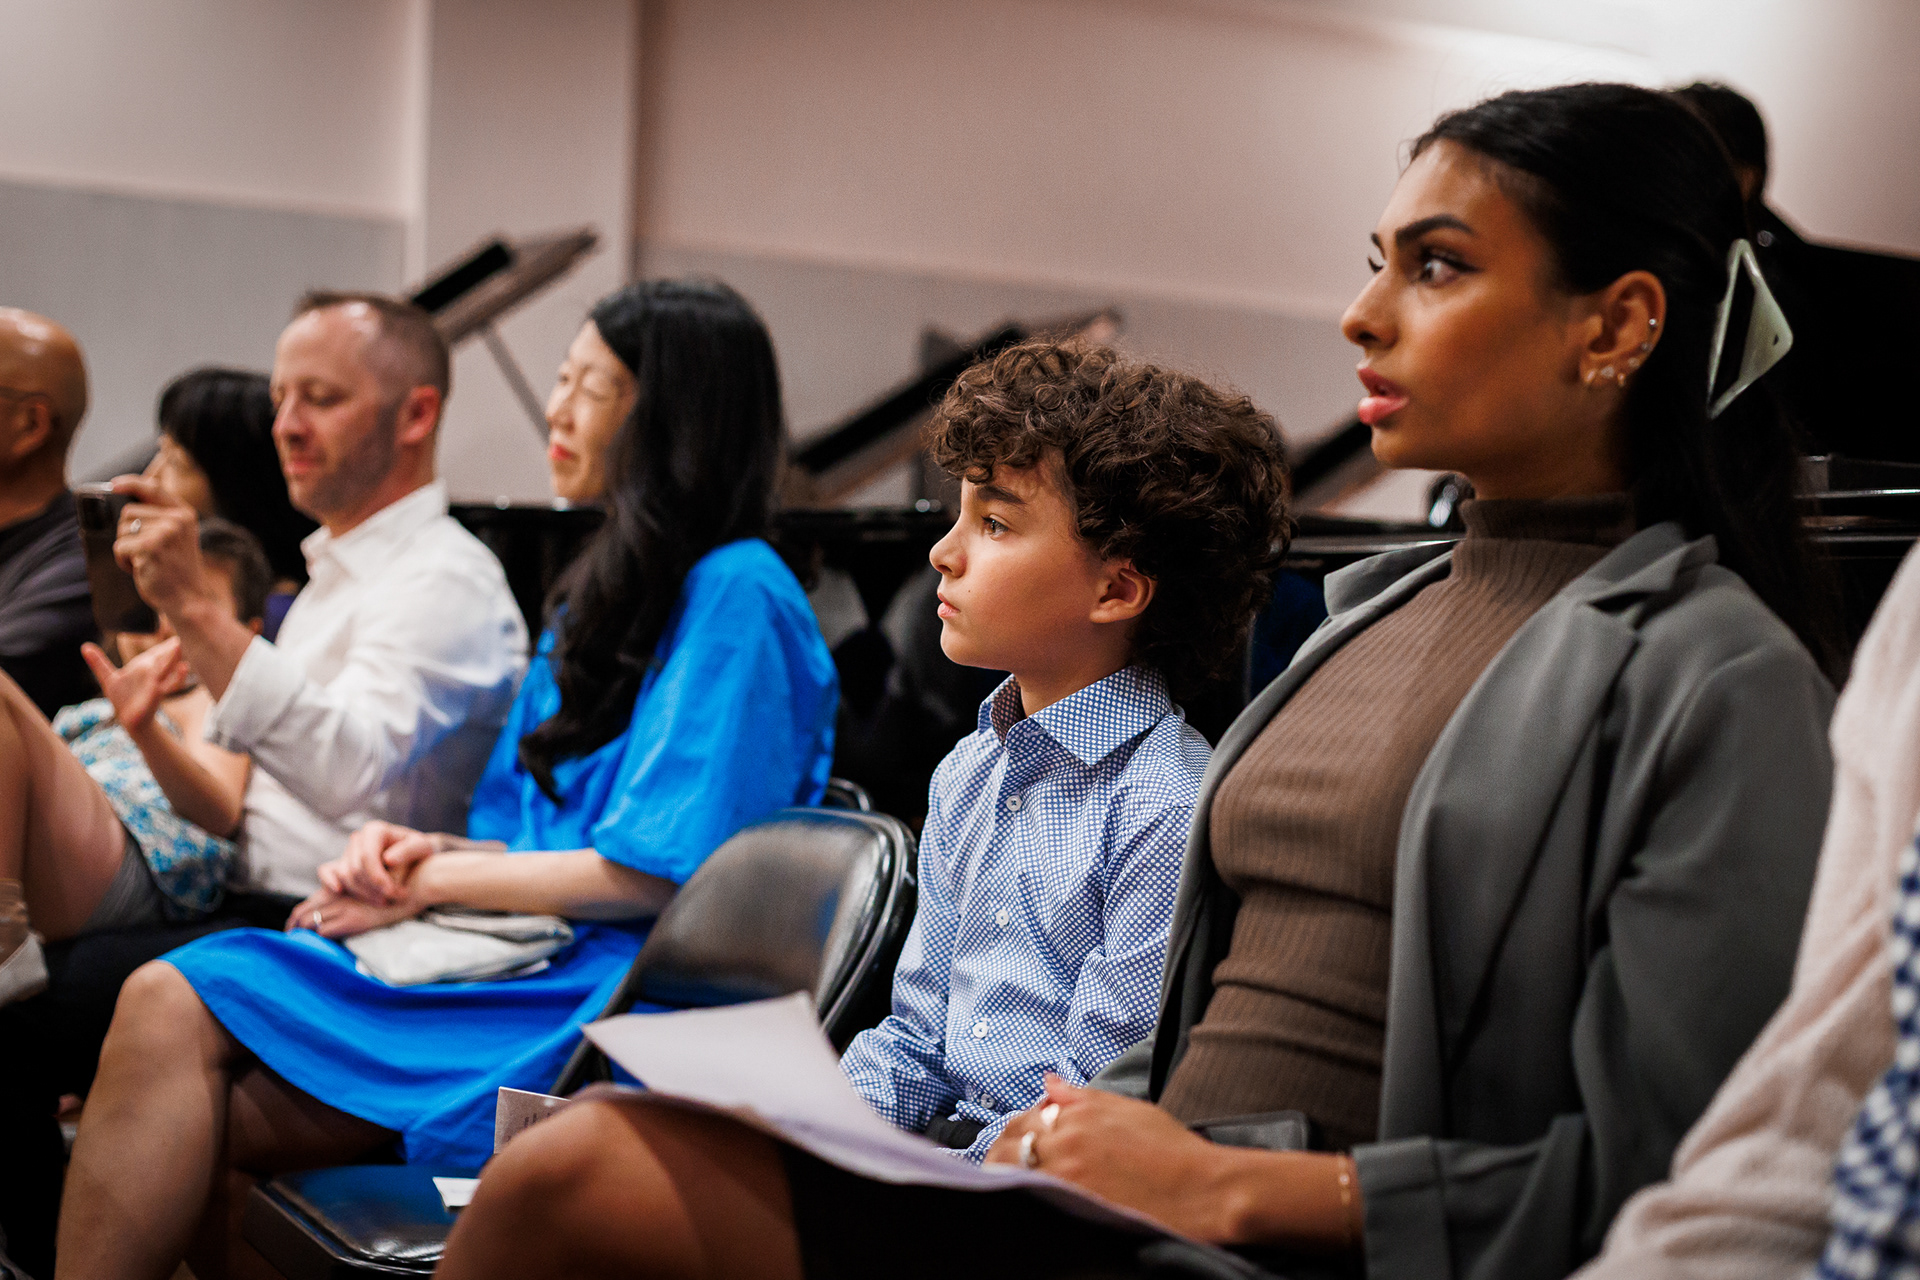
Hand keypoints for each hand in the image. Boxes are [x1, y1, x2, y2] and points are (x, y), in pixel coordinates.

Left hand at [81, 637, 188, 731]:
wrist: (129, 719)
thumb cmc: (122, 698)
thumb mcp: (109, 678)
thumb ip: (99, 662)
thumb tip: (84, 646)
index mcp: (143, 664)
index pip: (157, 651)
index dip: (167, 643)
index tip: (180, 631)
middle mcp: (151, 671)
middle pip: (164, 656)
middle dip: (173, 647)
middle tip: (185, 632)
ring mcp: (154, 681)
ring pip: (166, 667)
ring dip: (174, 657)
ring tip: (180, 645)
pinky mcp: (156, 693)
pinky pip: (168, 684)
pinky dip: (177, 676)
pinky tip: (184, 667)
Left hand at [109, 475, 217, 619]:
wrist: (189, 599)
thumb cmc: (177, 570)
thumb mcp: (177, 538)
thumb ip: (160, 518)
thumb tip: (123, 503)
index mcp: (184, 514)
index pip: (153, 488)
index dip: (130, 483)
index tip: (114, 485)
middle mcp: (177, 520)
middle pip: (128, 512)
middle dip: (127, 532)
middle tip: (145, 552)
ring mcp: (165, 533)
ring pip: (121, 529)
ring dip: (125, 548)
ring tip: (144, 561)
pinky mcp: (151, 548)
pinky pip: (120, 547)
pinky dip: (122, 561)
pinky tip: (139, 569)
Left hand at [287, 886, 420, 939]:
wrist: (419, 881)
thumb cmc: (404, 884)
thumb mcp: (377, 887)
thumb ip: (359, 895)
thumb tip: (349, 911)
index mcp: (344, 885)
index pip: (311, 901)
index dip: (300, 915)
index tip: (295, 926)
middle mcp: (340, 894)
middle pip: (304, 910)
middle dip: (293, 926)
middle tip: (289, 939)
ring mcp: (346, 906)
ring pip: (311, 920)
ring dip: (302, 934)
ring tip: (298, 945)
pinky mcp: (355, 918)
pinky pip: (325, 930)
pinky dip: (318, 938)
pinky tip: (317, 946)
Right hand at [319, 821, 442, 905]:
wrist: (414, 854)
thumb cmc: (419, 850)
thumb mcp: (422, 847)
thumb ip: (408, 850)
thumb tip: (388, 859)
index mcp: (375, 831)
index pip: (367, 857)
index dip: (378, 879)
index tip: (394, 893)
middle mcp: (358, 838)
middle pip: (356, 870)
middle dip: (373, 889)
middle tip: (393, 899)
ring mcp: (348, 851)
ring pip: (346, 876)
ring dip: (362, 893)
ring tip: (385, 900)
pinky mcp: (341, 863)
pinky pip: (326, 870)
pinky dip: (329, 881)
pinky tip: (339, 891)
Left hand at [984, 1077, 1246, 1240]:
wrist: (1204, 1189)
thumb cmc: (1172, 1148)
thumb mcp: (1128, 1108)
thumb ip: (1081, 1096)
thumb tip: (1048, 1082)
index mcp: (1076, 1116)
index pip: (1023, 1121)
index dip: (1016, 1131)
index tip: (1020, 1140)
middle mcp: (1066, 1145)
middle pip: (1010, 1149)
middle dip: (1001, 1155)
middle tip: (1004, 1166)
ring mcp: (1068, 1181)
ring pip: (1015, 1176)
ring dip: (1009, 1177)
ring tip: (1015, 1185)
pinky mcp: (1076, 1210)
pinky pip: (1034, 1202)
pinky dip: (1028, 1198)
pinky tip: (1033, 1202)